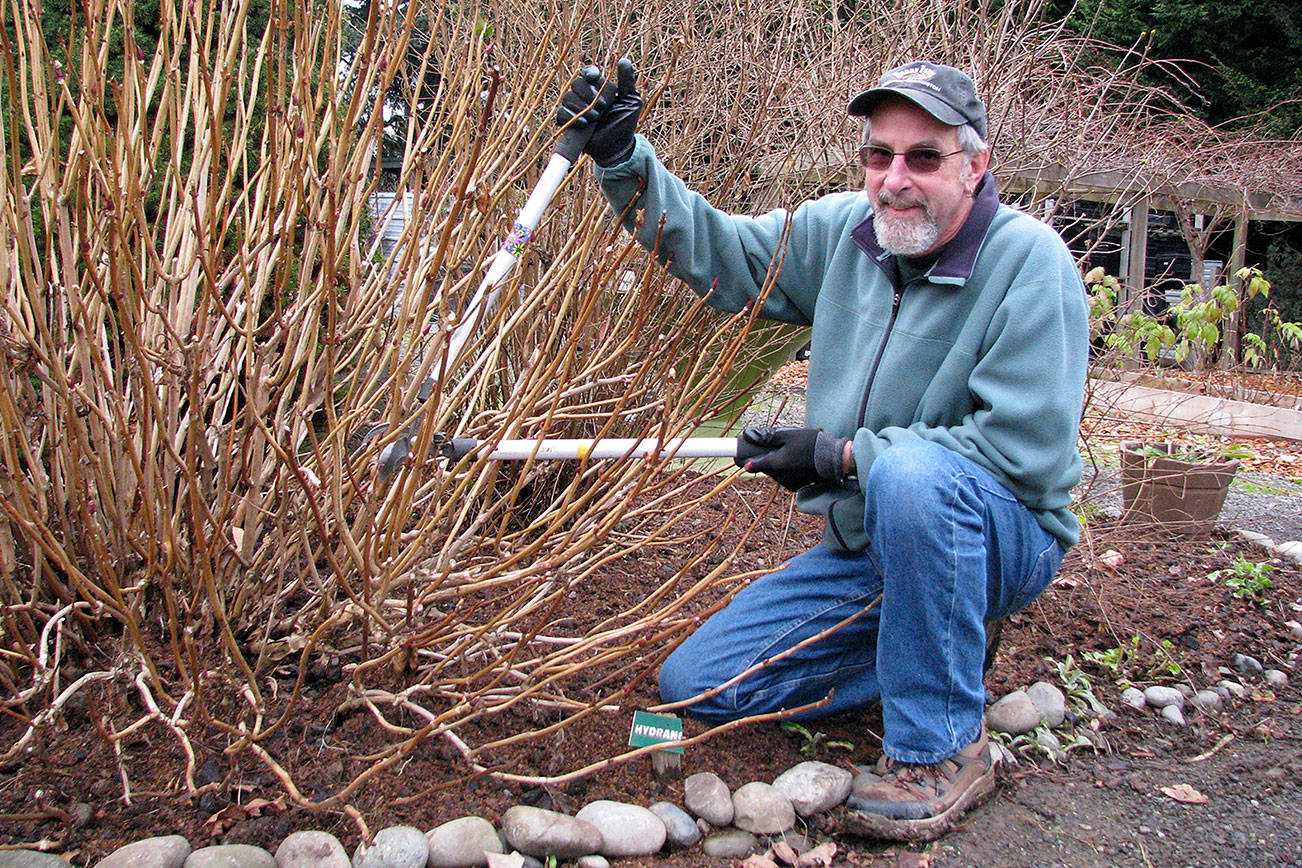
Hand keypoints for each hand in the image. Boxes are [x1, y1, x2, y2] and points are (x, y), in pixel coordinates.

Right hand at [555, 58, 640, 166]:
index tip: (595, 78)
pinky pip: (561, 114)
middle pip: (576, 83)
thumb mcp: (631, 101)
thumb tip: (624, 60)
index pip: (588, 72)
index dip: (589, 73)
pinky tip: (585, 124)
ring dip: (581, 107)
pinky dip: (571, 117)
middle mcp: (585, 96)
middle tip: (602, 107)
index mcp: (598, 87)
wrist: (617, 148)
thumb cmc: (625, 124)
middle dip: (588, 94)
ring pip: (567, 97)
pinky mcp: (568, 122)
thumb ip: (627, 82)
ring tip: (595, 118)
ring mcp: (575, 109)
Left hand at [734, 427, 849, 491]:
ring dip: (773, 461)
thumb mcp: (788, 435)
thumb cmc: (812, 444)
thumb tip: (749, 436)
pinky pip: (781, 475)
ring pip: (771, 471)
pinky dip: (783, 468)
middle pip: (760, 466)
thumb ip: (767, 437)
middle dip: (761, 455)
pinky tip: (795, 459)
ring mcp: (786, 483)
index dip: (739, 456)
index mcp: (776, 463)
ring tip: (789, 450)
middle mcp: (779, 476)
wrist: (834, 460)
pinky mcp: (793, 486)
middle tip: (770, 444)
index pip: (748, 464)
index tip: (734, 451)